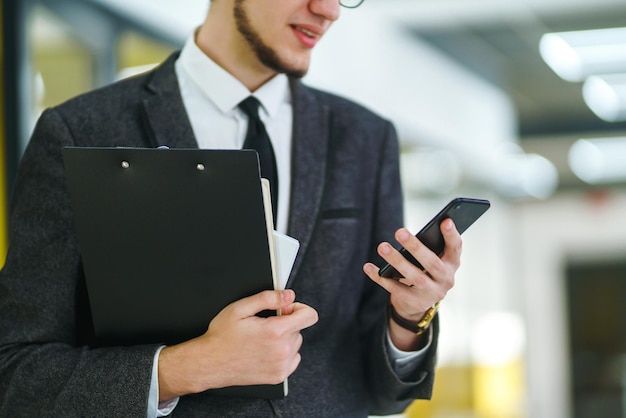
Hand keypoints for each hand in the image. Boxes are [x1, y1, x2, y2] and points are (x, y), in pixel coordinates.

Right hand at [158, 289, 317, 400]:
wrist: (210, 363)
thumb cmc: (222, 336)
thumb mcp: (240, 308)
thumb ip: (268, 298)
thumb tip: (288, 295)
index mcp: (275, 332)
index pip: (309, 316)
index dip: (298, 307)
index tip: (284, 309)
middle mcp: (282, 351)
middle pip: (300, 328)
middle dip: (286, 323)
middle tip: (264, 324)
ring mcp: (281, 366)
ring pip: (296, 343)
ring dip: (285, 338)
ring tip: (262, 339)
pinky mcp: (278, 376)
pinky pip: (293, 359)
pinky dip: (284, 353)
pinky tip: (266, 350)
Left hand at [363, 219, 460, 349]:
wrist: (418, 302)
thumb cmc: (425, 271)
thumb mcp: (433, 258)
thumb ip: (429, 247)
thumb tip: (407, 233)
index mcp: (452, 264)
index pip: (455, 248)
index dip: (451, 235)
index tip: (445, 221)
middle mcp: (446, 279)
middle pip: (431, 263)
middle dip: (416, 247)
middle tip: (399, 232)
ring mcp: (431, 293)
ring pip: (414, 277)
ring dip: (397, 261)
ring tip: (382, 247)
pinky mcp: (414, 302)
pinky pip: (395, 288)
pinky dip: (380, 277)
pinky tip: (368, 266)